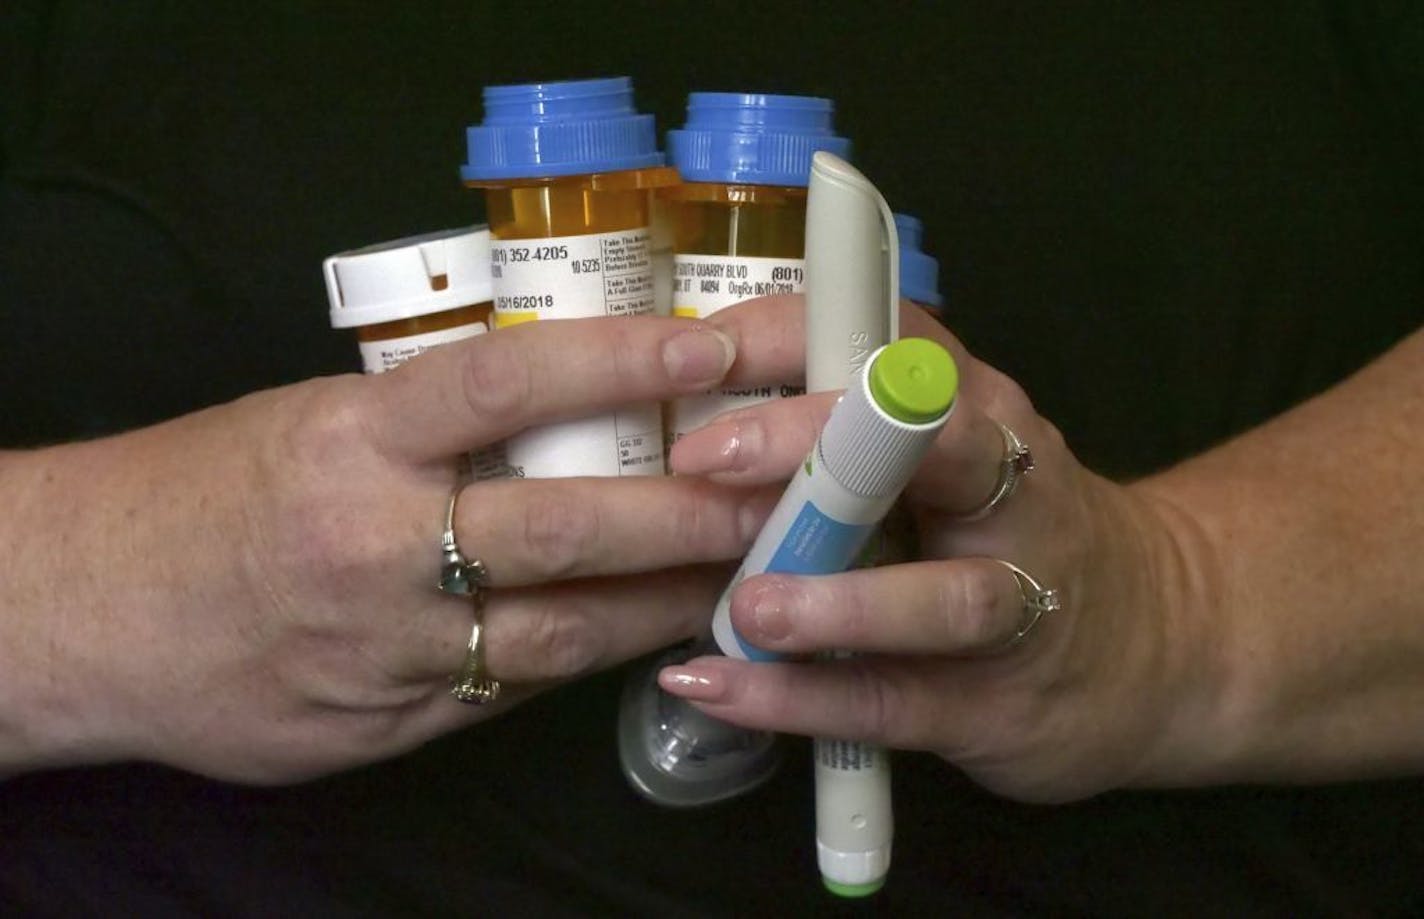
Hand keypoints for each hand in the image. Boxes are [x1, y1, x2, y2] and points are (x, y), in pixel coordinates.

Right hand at [1, 316, 773, 782]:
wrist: (85, 615)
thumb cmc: (205, 493)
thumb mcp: (311, 421)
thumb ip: (433, 422)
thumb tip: (567, 400)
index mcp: (351, 441)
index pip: (503, 384)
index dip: (617, 364)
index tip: (710, 352)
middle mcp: (373, 545)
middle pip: (561, 528)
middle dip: (684, 512)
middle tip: (780, 493)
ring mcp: (383, 649)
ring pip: (559, 628)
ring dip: (667, 600)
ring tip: (753, 573)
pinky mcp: (385, 728)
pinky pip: (514, 689)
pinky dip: (590, 657)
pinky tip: (655, 635)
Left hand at [656, 298, 1220, 802]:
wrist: (1158, 644)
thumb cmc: (1007, 530)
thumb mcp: (948, 456)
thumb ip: (847, 428)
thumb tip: (682, 407)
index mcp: (978, 408)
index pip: (887, 343)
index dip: (786, 340)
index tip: (687, 353)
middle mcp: (1010, 487)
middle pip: (925, 446)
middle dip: (812, 443)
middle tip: (704, 461)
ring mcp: (1014, 601)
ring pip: (938, 596)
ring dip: (838, 600)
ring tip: (748, 608)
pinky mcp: (993, 703)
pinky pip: (892, 700)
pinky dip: (800, 697)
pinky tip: (718, 685)